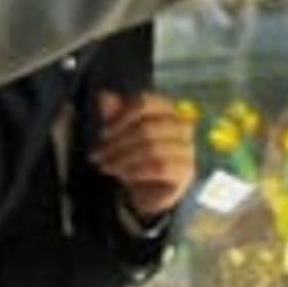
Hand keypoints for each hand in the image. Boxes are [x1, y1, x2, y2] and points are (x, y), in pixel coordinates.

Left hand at [90, 90, 195, 220]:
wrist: (149, 192)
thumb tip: (104, 94)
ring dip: (123, 158)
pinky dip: (137, 171)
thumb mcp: (121, 135)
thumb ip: (115, 114)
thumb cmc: (137, 158)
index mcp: (168, 108)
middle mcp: (184, 125)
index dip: (121, 116)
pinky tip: (123, 175)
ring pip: (152, 148)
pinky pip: (160, 168)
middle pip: (147, 127)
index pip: (145, 103)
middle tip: (99, 154)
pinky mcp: (187, 171)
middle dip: (118, 142)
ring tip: (106, 166)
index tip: (103, 134)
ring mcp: (188, 148)